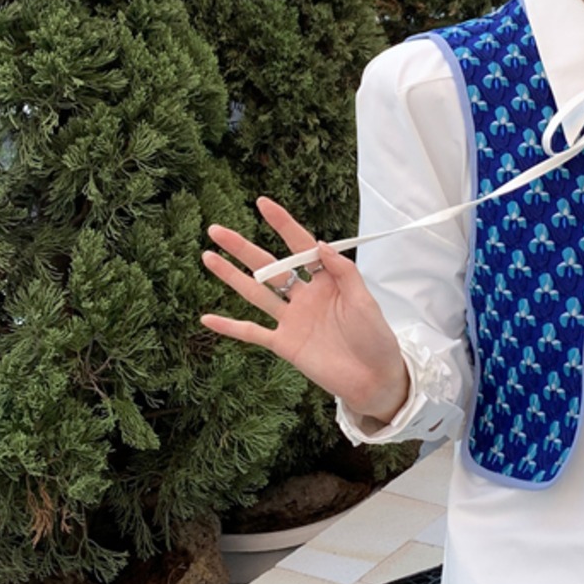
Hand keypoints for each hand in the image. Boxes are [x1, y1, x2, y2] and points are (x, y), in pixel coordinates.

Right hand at [201, 198, 408, 420]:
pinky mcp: (284, 344)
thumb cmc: (376, 338)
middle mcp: (304, 296)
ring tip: (208, 256)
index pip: (300, 246)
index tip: (262, 203)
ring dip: (231, 276)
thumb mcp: (364, 300)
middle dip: (242, 248)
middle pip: (268, 266)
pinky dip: (230, 326)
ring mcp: (291, 320)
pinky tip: (207, 317)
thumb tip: (321, 243)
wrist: (374, 379)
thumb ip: (343, 272)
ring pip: (255, 293)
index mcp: (325, 281)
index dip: (282, 224)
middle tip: (217, 230)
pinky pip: (252, 333)